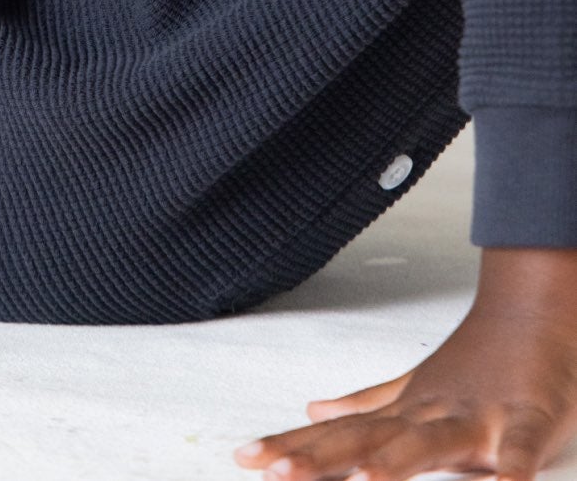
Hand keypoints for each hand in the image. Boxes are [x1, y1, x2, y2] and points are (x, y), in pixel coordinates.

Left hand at [230, 249, 576, 480]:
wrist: (532, 314)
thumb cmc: (478, 363)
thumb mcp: (415, 389)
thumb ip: (366, 404)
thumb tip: (312, 409)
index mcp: (404, 412)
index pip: (337, 434)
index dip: (293, 446)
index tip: (246, 457)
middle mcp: (428, 413)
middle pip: (367, 438)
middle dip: (321, 457)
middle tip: (276, 472)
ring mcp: (475, 416)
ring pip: (429, 441)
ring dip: (397, 461)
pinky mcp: (525, 422)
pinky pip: (518, 450)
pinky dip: (512, 470)